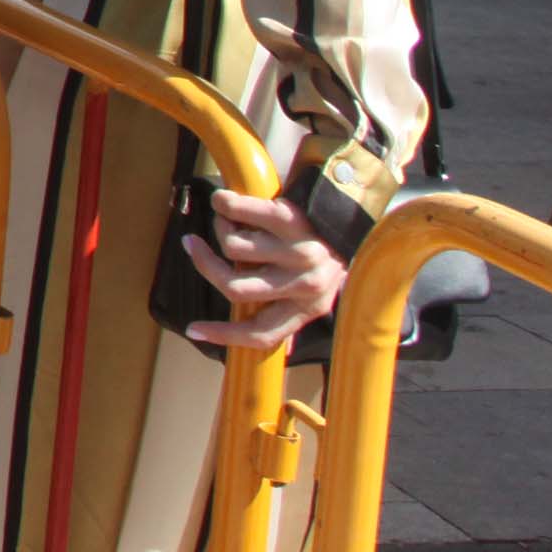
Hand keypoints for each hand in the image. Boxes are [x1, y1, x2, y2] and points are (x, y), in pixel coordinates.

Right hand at [183, 189, 350, 350]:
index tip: (193, 330)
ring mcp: (299, 252)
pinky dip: (224, 204)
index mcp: (310, 308)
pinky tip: (224, 201)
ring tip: (229, 219)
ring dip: (222, 228)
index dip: (224, 335)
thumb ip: (292, 314)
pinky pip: (238, 211)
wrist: (357, 211)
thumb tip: (273, 350)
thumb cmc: (328, 253)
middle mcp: (305, 285)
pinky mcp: (292, 218)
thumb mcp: (316, 292)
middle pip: (235, 288)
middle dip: (206, 264)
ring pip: (233, 247)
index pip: (262, 333)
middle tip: (194, 245)